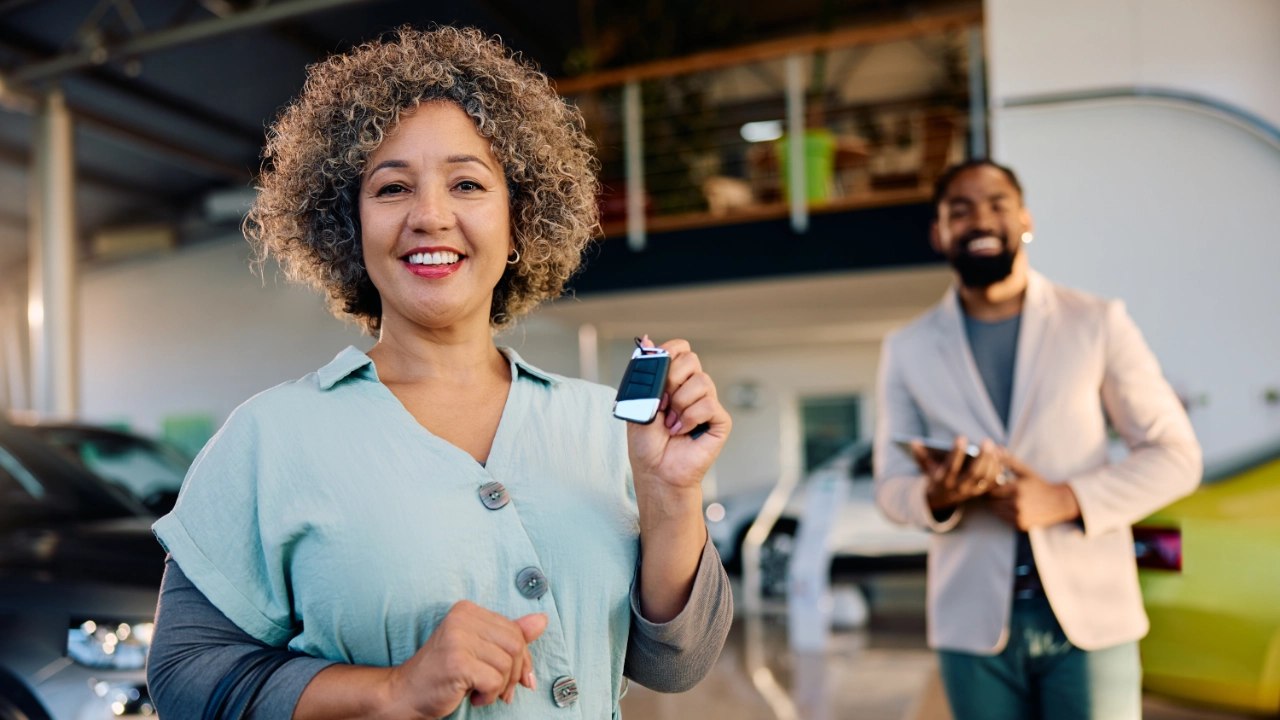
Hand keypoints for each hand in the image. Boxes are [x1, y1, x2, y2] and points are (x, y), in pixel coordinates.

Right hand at [383, 601, 546, 718]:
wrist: (405, 693)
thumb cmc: (445, 673)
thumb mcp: (479, 650)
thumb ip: (509, 635)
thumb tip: (542, 620)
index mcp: (467, 610)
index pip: (514, 630)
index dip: (522, 659)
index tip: (518, 679)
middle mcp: (462, 618)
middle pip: (516, 646)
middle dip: (514, 674)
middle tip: (500, 691)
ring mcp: (458, 639)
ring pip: (507, 665)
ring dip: (500, 688)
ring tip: (481, 692)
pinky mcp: (457, 662)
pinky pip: (495, 681)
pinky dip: (490, 696)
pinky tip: (473, 697)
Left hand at [626, 336, 730, 495]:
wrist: (656, 472)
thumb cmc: (647, 443)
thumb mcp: (638, 403)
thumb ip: (645, 372)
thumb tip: (647, 340)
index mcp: (674, 381)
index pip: (680, 348)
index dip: (670, 353)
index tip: (658, 371)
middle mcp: (692, 389)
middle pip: (692, 359)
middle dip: (672, 379)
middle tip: (662, 403)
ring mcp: (707, 403)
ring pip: (702, 381)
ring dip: (679, 404)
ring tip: (672, 423)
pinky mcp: (719, 420)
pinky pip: (708, 404)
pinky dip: (690, 418)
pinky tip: (682, 431)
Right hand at [913, 436, 1003, 510]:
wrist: (941, 499)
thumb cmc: (935, 476)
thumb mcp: (926, 467)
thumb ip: (920, 455)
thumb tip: (913, 442)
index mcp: (944, 480)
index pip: (951, 467)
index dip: (956, 453)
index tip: (961, 437)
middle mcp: (959, 487)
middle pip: (974, 474)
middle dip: (982, 457)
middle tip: (986, 442)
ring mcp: (972, 491)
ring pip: (986, 478)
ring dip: (993, 463)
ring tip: (995, 447)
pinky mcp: (982, 491)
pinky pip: (994, 481)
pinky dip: (999, 468)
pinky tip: (1001, 454)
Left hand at [987, 453, 1080, 530]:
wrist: (1058, 503)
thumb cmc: (1039, 485)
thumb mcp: (1026, 471)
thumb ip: (1009, 461)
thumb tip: (996, 449)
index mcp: (1017, 488)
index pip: (991, 489)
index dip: (989, 486)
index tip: (992, 484)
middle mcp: (1017, 503)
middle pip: (992, 501)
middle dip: (992, 496)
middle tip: (995, 492)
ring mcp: (1019, 516)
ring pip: (996, 510)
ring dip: (996, 505)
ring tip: (1003, 498)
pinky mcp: (1020, 524)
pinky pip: (1003, 518)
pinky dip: (1003, 513)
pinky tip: (1010, 506)